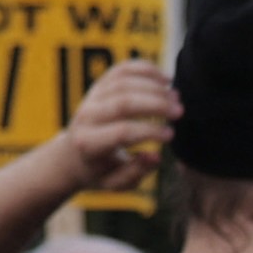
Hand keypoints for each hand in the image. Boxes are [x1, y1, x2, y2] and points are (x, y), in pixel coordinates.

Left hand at [56, 60, 178, 201]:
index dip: (150, 131)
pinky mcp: (99, 84)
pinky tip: (165, 79)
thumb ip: (134, 174)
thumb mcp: (114, 183)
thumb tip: (154, 156)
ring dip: (154, 88)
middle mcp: (86, 116)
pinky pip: (122, 69)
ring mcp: (91, 97)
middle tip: (179, 111)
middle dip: (156, 105)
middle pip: (123, 102)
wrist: (73, 153)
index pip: (122, 132)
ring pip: (125, 83)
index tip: (171, 135)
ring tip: (176, 98)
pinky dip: (146, 69)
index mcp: (88, 143)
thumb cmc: (100, 170)